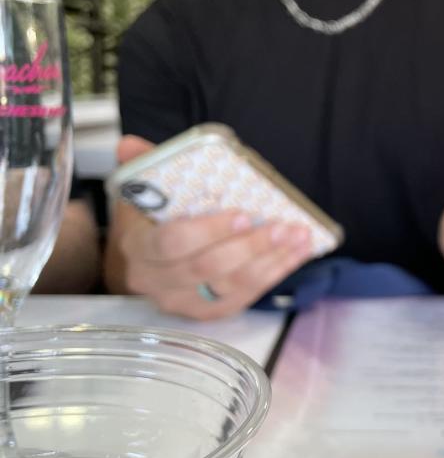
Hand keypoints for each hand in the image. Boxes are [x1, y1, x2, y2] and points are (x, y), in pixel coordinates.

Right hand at [106, 135, 315, 318]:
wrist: (156, 260)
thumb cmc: (157, 219)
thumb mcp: (146, 190)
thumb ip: (142, 165)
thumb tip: (130, 145)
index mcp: (138, 248)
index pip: (172, 243)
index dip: (209, 231)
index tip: (242, 214)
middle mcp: (156, 282)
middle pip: (207, 268)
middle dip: (250, 246)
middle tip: (282, 226)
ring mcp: (184, 302)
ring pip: (233, 284)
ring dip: (271, 259)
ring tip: (298, 236)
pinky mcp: (210, 312)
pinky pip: (247, 295)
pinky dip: (276, 272)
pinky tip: (297, 252)